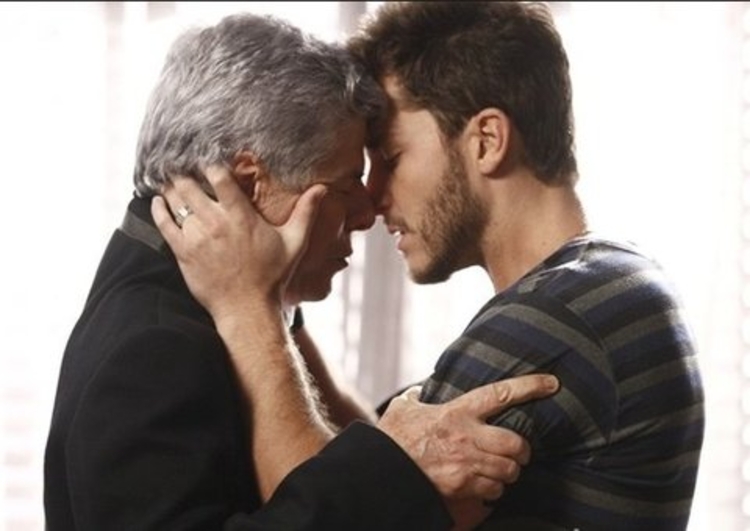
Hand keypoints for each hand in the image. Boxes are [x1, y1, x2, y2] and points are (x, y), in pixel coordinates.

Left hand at [151, 166, 325, 320]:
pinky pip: (163, 223)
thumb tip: (322, 189)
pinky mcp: (183, 252)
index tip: (209, 159)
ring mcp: (197, 237)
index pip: (219, 177)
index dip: (211, 163)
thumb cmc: (272, 277)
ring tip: (170, 179)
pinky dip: (158, 208)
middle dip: (184, 172)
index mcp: (241, 216)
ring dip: (171, 187)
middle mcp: (216, 223)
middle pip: (190, 184)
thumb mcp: (294, 243)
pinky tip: (158, 200)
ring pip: (175, 200)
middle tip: (182, 165)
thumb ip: (306, 213)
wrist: (247, 310)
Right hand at [376, 374, 558, 528]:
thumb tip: (421, 389)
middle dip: (523, 450)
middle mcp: (468, 436)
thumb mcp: (404, 408)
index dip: (530, 386)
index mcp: (458, 411)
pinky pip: (494, 491)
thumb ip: (417, 396)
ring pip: (509, 470)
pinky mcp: (463, 486)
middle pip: (516, 442)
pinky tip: (486, 486)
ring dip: (509, 472)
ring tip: (502, 470)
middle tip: (520, 452)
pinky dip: (494, 490)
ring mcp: (467, 463)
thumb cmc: (393, 438)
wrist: (383, 470)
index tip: (552, 383)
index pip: (501, 393)